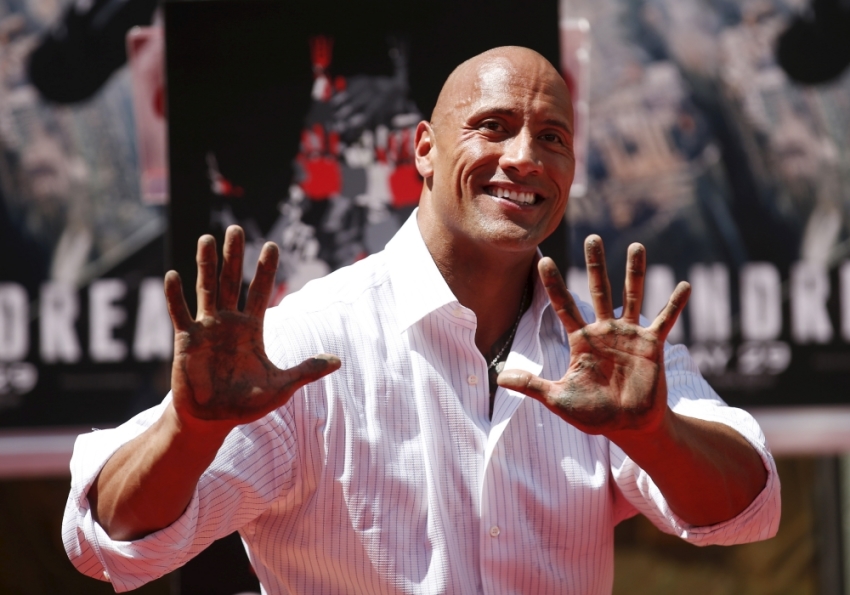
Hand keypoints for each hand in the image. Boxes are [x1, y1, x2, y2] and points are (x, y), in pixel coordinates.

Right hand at [164, 225, 339, 431]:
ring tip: (207, 238)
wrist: (212, 420)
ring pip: (207, 289)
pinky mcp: (186, 341)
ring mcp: (206, 329)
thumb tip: (338, 361)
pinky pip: (180, 314)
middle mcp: (229, 322)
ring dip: (206, 265)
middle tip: (236, 229)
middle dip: (234, 256)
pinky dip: (175, 296)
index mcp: (252, 329)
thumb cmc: (246, 404)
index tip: (272, 245)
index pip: (261, 292)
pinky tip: (173, 276)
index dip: (266, 270)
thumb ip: (305, 371)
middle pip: (232, 282)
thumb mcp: (280, 387)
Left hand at [498, 235, 689, 437]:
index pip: (563, 305)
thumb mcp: (559, 399)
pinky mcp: (651, 345)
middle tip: (592, 237)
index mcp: (581, 340)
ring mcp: (629, 335)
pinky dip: (674, 304)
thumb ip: (532, 386)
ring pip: (632, 296)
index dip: (553, 284)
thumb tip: (499, 379)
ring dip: (634, 272)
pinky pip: (664, 320)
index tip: (542, 259)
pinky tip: (684, 286)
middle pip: (599, 289)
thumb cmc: (593, 414)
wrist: (628, 426)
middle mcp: (604, 331)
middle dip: (596, 264)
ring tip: (635, 246)